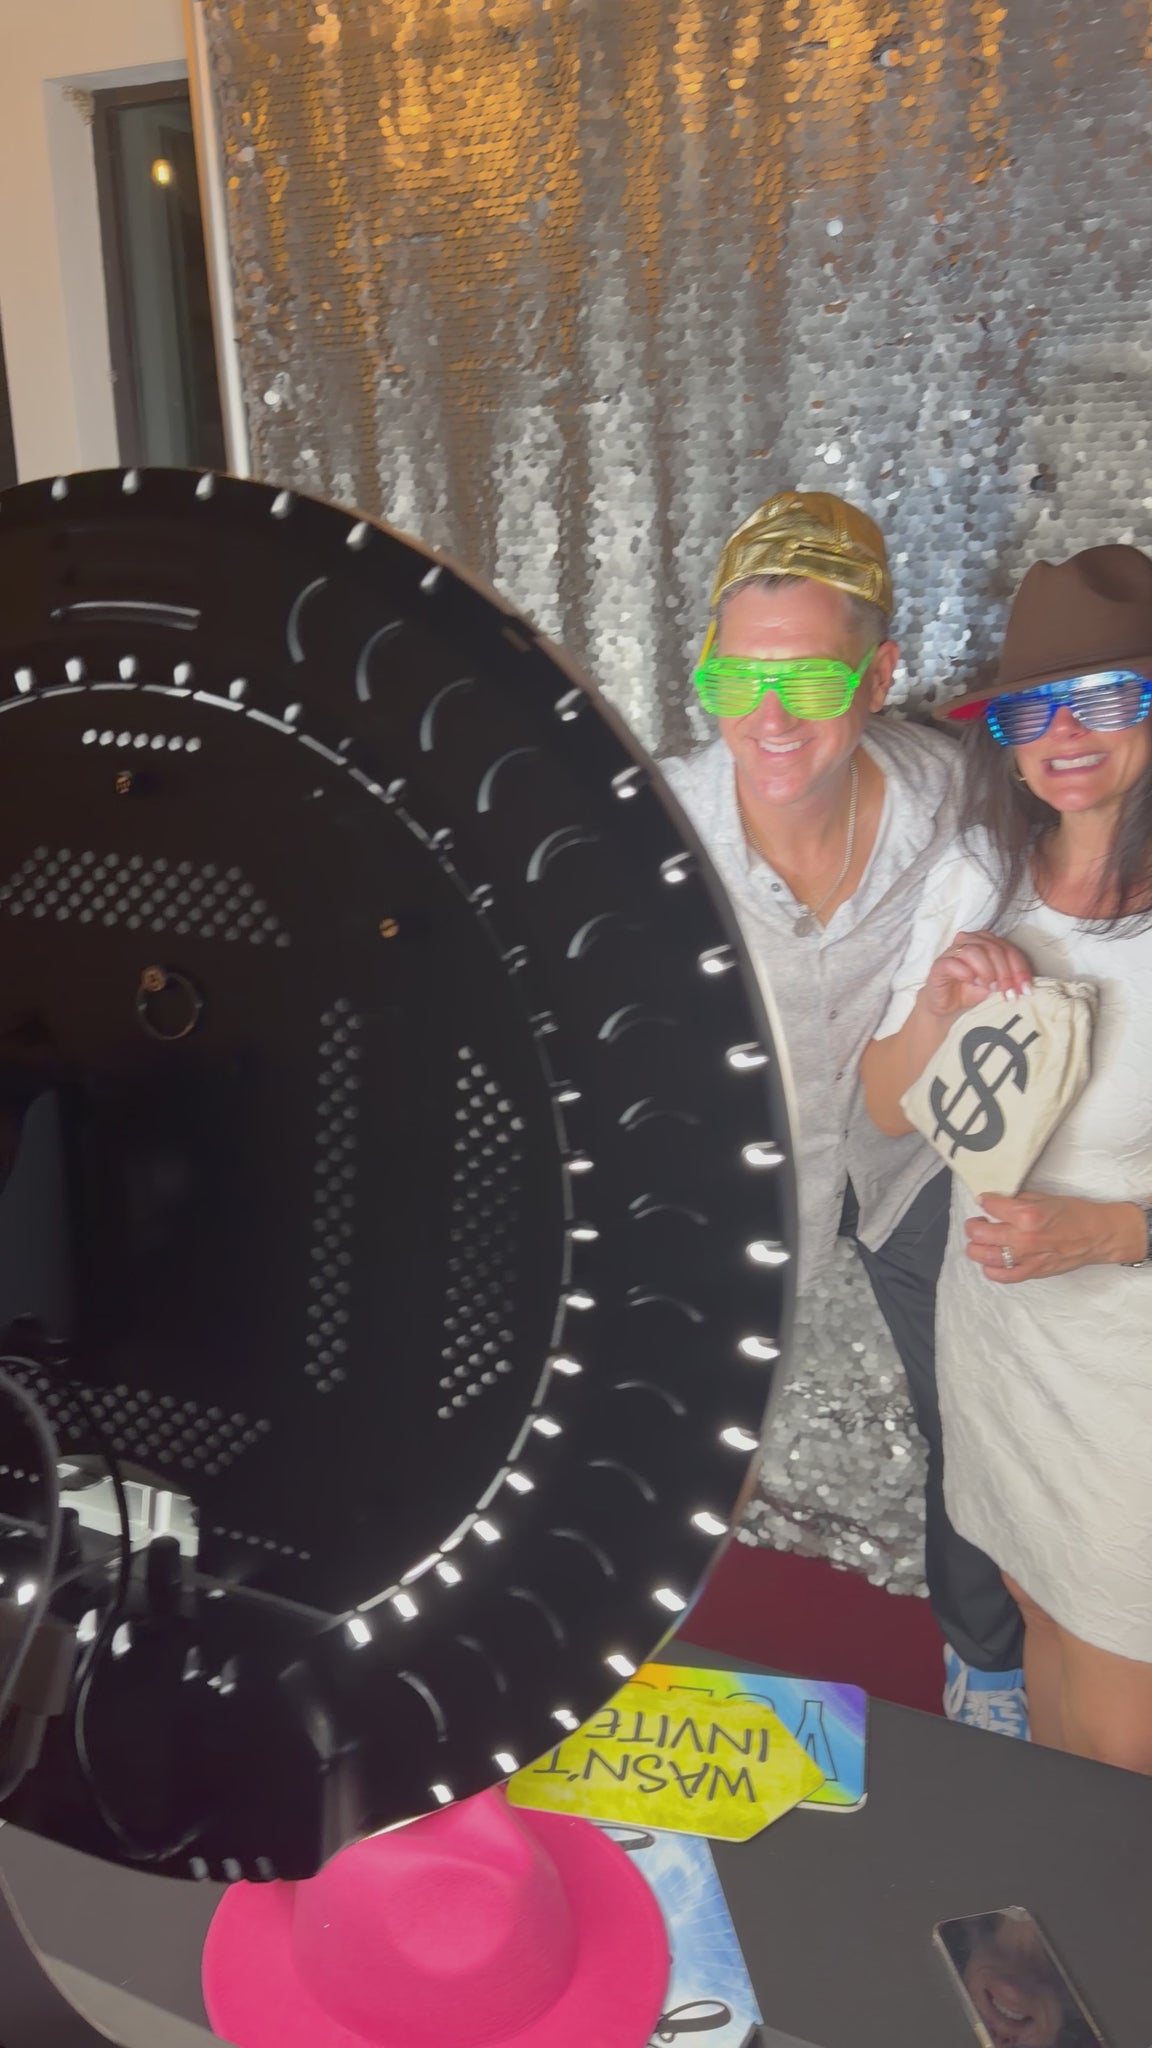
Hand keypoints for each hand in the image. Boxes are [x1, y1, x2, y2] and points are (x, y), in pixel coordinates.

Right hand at [920, 932, 1034, 1020]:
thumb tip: (1026, 985)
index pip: (1008, 949)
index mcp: (986, 941)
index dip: (1020, 969)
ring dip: (986, 971)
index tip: (1026, 989)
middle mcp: (969, 940)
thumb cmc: (973, 991)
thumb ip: (1010, 978)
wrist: (948, 1006)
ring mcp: (952, 951)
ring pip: (974, 951)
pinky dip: (966, 973)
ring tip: (990, 988)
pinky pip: (953, 963)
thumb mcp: (998, 984)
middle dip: (1005, 973)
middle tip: (1009, 993)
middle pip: (993, 949)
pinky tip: (972, 983)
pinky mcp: (939, 964)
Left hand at [965, 1192, 1146, 1282]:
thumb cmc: (1074, 1214)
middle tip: (978, 1222)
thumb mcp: (1045, 1198)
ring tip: (979, 1242)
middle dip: (974, 1226)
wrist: (1097, 1236)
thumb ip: (1018, 1200)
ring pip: (985, 1256)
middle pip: (981, 1233)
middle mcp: (1024, 1238)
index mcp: (1028, 1215)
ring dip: (975, 1248)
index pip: (990, 1206)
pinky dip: (990, 1270)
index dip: (984, 1201)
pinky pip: (1002, 1276)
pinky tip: (990, 1261)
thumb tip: (995, 1201)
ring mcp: (1027, 1258)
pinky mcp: (1032, 1272)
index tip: (984, 1201)